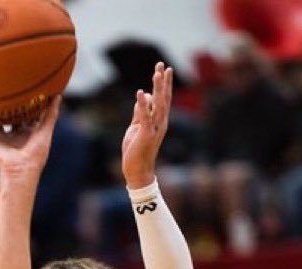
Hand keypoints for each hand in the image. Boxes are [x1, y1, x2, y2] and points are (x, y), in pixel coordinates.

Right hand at [0, 96, 60, 178]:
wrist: (21, 169)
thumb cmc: (36, 152)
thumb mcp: (46, 130)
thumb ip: (51, 114)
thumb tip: (58, 96)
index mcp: (29, 133)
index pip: (29, 116)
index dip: (29, 105)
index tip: (29, 90)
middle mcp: (16, 136)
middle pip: (13, 118)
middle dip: (11, 107)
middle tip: (8, 88)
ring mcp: (3, 139)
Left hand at [122, 62, 172, 188]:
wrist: (137, 171)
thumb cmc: (136, 150)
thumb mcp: (136, 127)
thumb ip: (139, 112)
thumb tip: (142, 95)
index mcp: (158, 121)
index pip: (163, 99)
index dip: (164, 84)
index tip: (165, 68)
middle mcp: (160, 123)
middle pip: (163, 98)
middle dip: (162, 81)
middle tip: (162, 64)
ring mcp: (154, 129)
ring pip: (158, 105)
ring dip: (157, 88)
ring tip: (156, 73)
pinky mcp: (146, 135)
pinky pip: (144, 118)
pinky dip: (142, 105)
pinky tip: (139, 93)